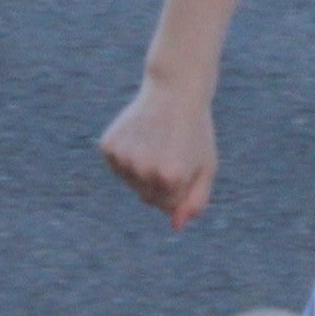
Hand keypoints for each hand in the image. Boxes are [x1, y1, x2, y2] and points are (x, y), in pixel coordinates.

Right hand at [100, 79, 217, 230]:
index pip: (170, 207)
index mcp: (170, 178)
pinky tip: (140, 135)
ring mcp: (123, 157)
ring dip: (143, 170)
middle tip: (171, 152)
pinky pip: (118, 167)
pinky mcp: (108, 146)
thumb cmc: (195, 132)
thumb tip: (176, 226)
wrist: (174, 89)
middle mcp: (143, 169)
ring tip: (156, 142)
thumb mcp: (206, 167)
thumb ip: (195, 201)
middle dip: (161, 183)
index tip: (186, 163)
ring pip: (132, 183)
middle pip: (148, 198)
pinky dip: (128, 157)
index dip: (181, 187)